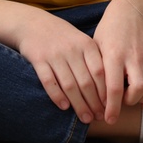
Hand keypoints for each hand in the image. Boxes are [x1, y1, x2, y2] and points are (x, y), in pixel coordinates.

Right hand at [16, 10, 107, 124]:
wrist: (33, 23)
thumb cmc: (63, 37)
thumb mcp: (82, 41)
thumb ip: (94, 60)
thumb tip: (108, 89)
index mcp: (87, 45)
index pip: (100, 72)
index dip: (106, 92)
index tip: (109, 107)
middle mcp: (72, 50)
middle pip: (86, 82)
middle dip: (94, 103)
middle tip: (99, 117)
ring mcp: (55, 55)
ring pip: (69, 85)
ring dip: (79, 105)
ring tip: (85, 118)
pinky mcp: (38, 59)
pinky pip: (49, 81)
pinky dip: (57, 95)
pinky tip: (64, 107)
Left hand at [91, 0, 142, 123]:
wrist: (131, 12)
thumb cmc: (108, 33)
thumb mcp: (96, 48)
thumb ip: (97, 72)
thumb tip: (93, 100)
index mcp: (114, 55)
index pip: (114, 88)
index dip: (111, 108)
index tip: (108, 119)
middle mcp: (134, 56)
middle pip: (138, 89)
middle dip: (129, 103)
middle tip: (121, 103)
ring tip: (133, 100)